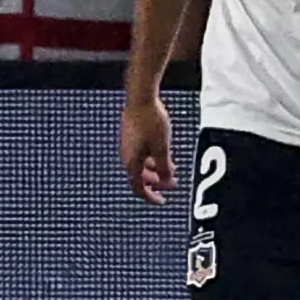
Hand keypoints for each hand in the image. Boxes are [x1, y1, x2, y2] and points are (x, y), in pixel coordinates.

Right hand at [122, 88, 177, 204]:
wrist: (140, 98)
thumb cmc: (151, 121)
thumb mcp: (163, 148)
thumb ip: (165, 168)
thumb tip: (168, 181)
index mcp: (132, 162)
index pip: (139, 188)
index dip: (151, 197)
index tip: (163, 201)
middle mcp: (127, 156)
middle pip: (140, 177)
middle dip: (157, 183)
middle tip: (172, 183)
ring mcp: (128, 145)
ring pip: (142, 165)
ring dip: (156, 170)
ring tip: (172, 168)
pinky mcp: (131, 135)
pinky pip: (141, 154)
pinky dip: (153, 158)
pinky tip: (164, 153)